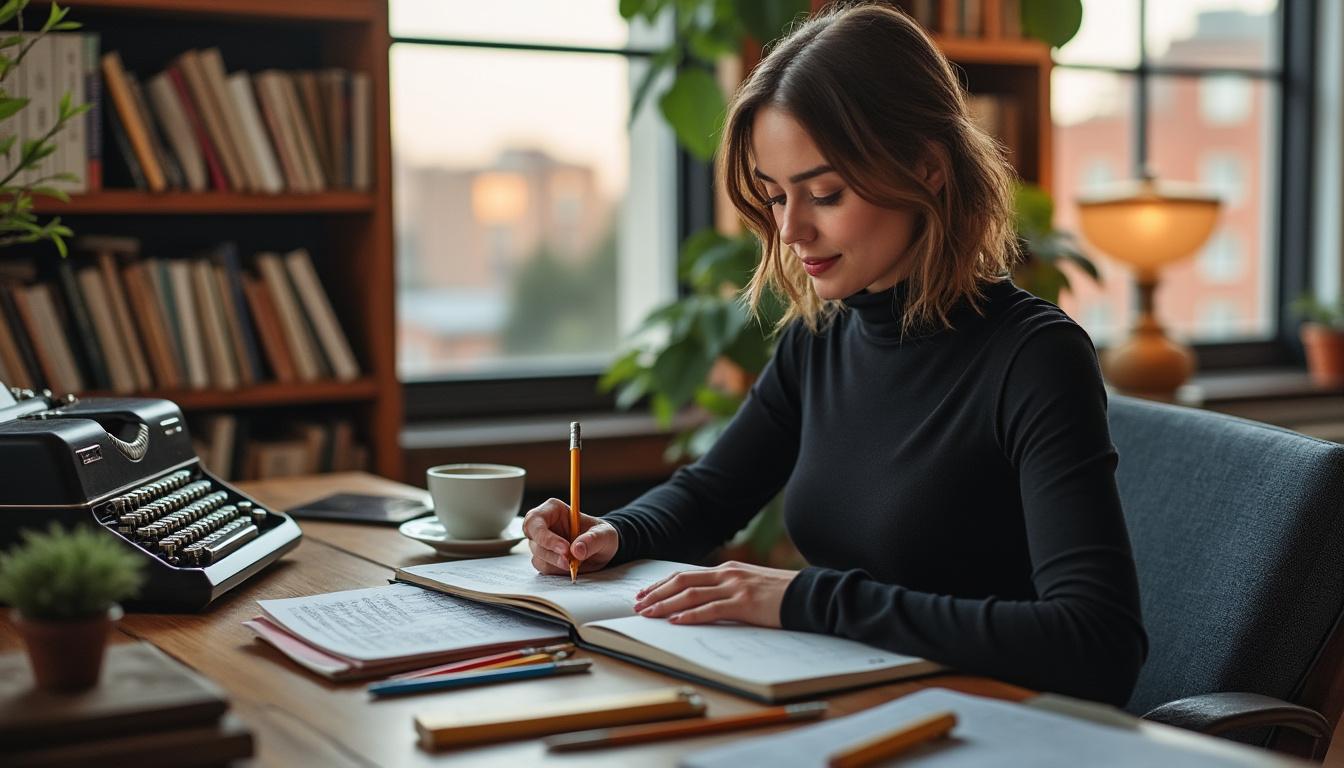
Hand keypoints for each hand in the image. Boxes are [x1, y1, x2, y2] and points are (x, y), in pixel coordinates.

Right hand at [522, 498, 618, 575]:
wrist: (602, 551)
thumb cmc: (602, 535)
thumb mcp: (605, 534)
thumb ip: (593, 539)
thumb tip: (577, 550)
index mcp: (554, 509)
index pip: (535, 520)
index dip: (545, 536)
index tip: (565, 549)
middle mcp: (543, 525)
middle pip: (533, 539)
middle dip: (550, 553)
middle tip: (568, 562)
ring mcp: (541, 542)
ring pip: (537, 556)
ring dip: (555, 563)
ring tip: (574, 564)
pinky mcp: (544, 558)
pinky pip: (543, 567)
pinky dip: (556, 570)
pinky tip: (571, 566)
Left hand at [632, 561, 796, 627]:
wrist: (810, 595)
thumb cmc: (782, 594)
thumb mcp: (751, 585)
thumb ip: (729, 589)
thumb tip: (704, 601)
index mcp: (728, 570)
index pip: (686, 574)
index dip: (662, 584)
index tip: (645, 593)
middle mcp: (728, 574)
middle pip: (682, 581)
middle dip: (656, 593)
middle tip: (637, 605)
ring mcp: (736, 588)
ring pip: (691, 594)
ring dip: (665, 605)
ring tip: (648, 614)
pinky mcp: (745, 604)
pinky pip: (712, 609)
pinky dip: (691, 615)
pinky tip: (676, 621)